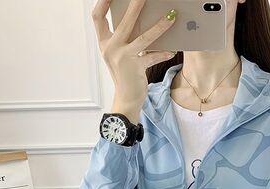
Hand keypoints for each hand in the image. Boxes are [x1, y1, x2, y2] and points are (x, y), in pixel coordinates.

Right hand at [91, 0, 176, 122]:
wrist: (126, 98)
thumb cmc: (125, 74)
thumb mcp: (119, 55)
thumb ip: (124, 39)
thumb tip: (141, 20)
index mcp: (104, 43)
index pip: (97, 17)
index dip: (102, 1)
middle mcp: (110, 48)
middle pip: (123, 22)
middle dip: (135, 6)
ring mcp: (122, 58)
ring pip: (143, 38)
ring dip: (159, 26)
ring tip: (171, 17)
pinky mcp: (135, 68)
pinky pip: (152, 57)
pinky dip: (163, 53)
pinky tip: (172, 50)